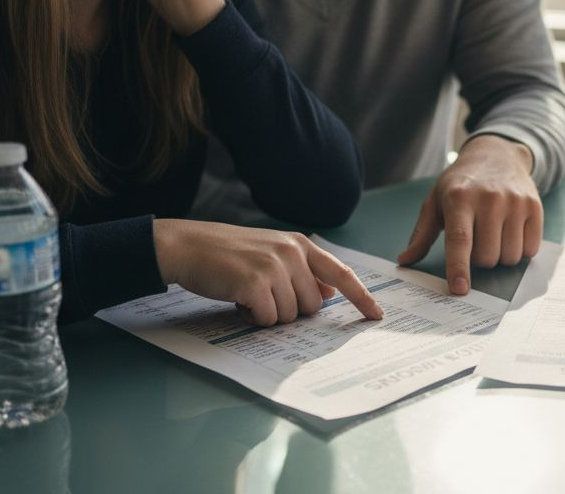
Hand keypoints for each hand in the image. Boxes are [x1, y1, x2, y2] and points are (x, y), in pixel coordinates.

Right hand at [153, 219, 383, 324]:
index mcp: (300, 244)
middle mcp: (292, 252)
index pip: (341, 273)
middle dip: (288, 310)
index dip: (361, 297)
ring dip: (267, 314)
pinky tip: (237, 300)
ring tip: (246, 294)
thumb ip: (302, 271)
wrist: (187, 246)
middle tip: (261, 295)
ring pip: (289, 316)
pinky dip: (251, 317)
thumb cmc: (227, 254)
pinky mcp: (255, 282)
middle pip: (312, 306)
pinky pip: (267, 318)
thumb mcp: (271, 253)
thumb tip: (329, 293)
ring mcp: (274, 266)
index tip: (377, 315)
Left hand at [397, 135, 541, 294]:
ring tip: (494, 234)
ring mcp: (515, 202)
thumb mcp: (436, 201)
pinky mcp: (535, 206)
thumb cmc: (462, 183)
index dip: (459, 267)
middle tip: (476, 239)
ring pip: (509, 257)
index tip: (459, 289)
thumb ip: (421, 234)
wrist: (497, 154)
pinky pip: (530, 249)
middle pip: (486, 257)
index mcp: (459, 198)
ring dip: (500, 256)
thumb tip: (405, 261)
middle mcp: (490, 199)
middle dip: (479, 259)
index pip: (459, 240)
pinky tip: (511, 231)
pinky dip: (520, 249)